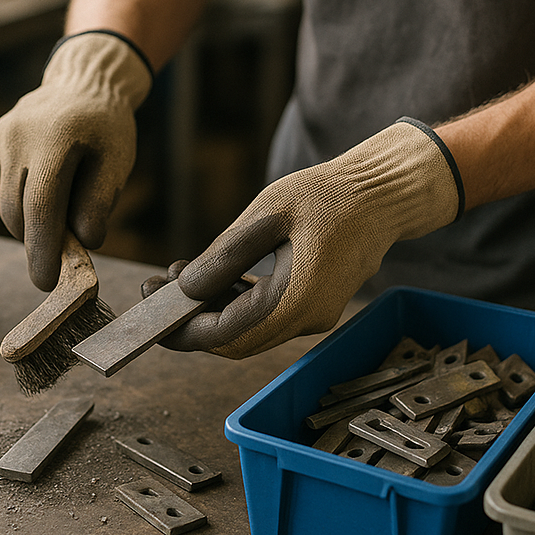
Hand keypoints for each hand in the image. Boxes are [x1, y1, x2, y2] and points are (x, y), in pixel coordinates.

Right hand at [0, 31, 151, 289]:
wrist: (82, 84)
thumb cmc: (106, 128)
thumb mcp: (118, 161)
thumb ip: (100, 202)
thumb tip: (83, 243)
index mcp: (54, 139)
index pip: (40, 207)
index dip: (42, 250)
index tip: (46, 282)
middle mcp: (16, 137)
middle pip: (16, 212)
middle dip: (37, 244)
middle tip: (63, 258)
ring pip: (5, 206)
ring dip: (31, 222)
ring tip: (63, 204)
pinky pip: (0, 190)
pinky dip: (21, 201)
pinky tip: (45, 181)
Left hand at [161, 118, 463, 357]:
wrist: (383, 195)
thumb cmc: (332, 195)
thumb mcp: (269, 213)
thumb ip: (225, 255)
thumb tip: (185, 289)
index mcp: (297, 299)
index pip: (228, 334)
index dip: (185, 330)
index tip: (151, 309)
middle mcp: (306, 318)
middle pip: (235, 340)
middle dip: (191, 321)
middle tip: (154, 289)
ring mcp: (312, 315)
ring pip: (248, 329)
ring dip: (210, 309)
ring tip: (176, 275)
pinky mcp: (312, 304)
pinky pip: (264, 315)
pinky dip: (233, 301)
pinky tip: (211, 276)